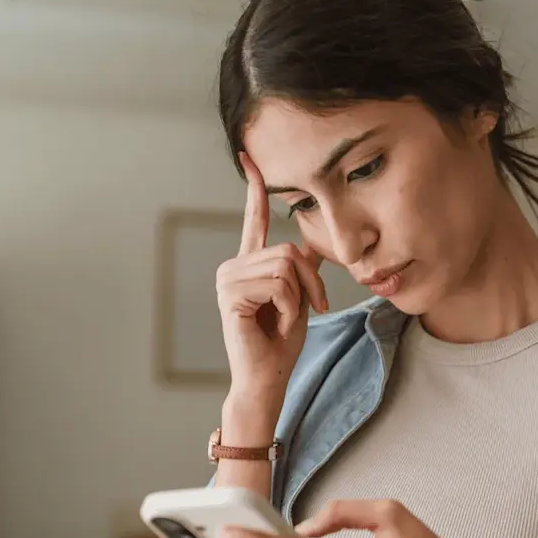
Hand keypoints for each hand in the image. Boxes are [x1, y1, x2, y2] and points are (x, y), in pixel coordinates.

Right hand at [216, 152, 328, 403]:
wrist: (267, 378)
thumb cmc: (282, 343)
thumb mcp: (299, 298)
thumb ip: (299, 269)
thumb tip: (308, 246)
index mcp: (249, 265)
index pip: (254, 221)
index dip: (254, 190)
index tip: (250, 159)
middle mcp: (233, 266)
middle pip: (288, 250)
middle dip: (310, 281)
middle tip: (309, 308)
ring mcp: (227, 279)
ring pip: (285, 266)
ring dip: (299, 297)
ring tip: (285, 319)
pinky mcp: (230, 294)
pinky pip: (278, 285)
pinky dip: (288, 308)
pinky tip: (274, 324)